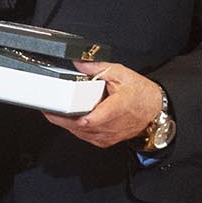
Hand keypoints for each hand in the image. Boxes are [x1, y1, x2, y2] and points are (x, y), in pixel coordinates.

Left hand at [43, 60, 166, 149]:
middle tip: (47, 104)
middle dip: (60, 117)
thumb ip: (97, 67)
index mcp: (117, 109)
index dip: (69, 115)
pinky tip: (69, 117)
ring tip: (55, 108)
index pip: (90, 119)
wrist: (154, 110)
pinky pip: (83, 136)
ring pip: (78, 133)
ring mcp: (106, 136)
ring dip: (65, 122)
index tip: (55, 107)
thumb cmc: (140, 94)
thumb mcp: (121, 73)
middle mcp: (111, 127)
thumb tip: (78, 62)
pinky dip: (74, 127)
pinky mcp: (103, 141)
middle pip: (78, 127)